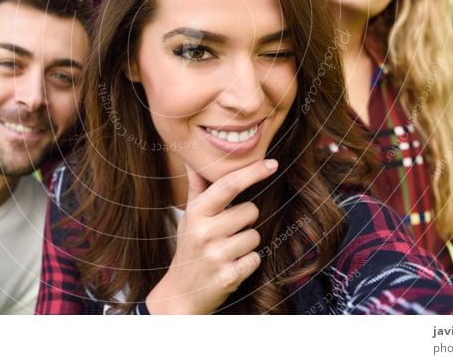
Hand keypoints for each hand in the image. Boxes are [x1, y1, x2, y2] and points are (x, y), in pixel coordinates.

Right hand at [146, 159, 277, 313]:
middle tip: (227, 232)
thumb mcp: (188, 217)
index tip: (272, 163)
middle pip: (251, 211)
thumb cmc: (189, 248)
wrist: (181, 293)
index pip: (229, 185)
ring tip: (227, 250)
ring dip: (247, 243)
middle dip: (246, 220)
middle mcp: (205, 232)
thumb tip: (194, 160)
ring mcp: (216, 255)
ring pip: (255, 235)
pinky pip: (256, 258)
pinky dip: (248, 261)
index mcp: (196, 213)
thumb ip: (196, 188)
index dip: (252, 172)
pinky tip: (231, 265)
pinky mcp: (229, 275)